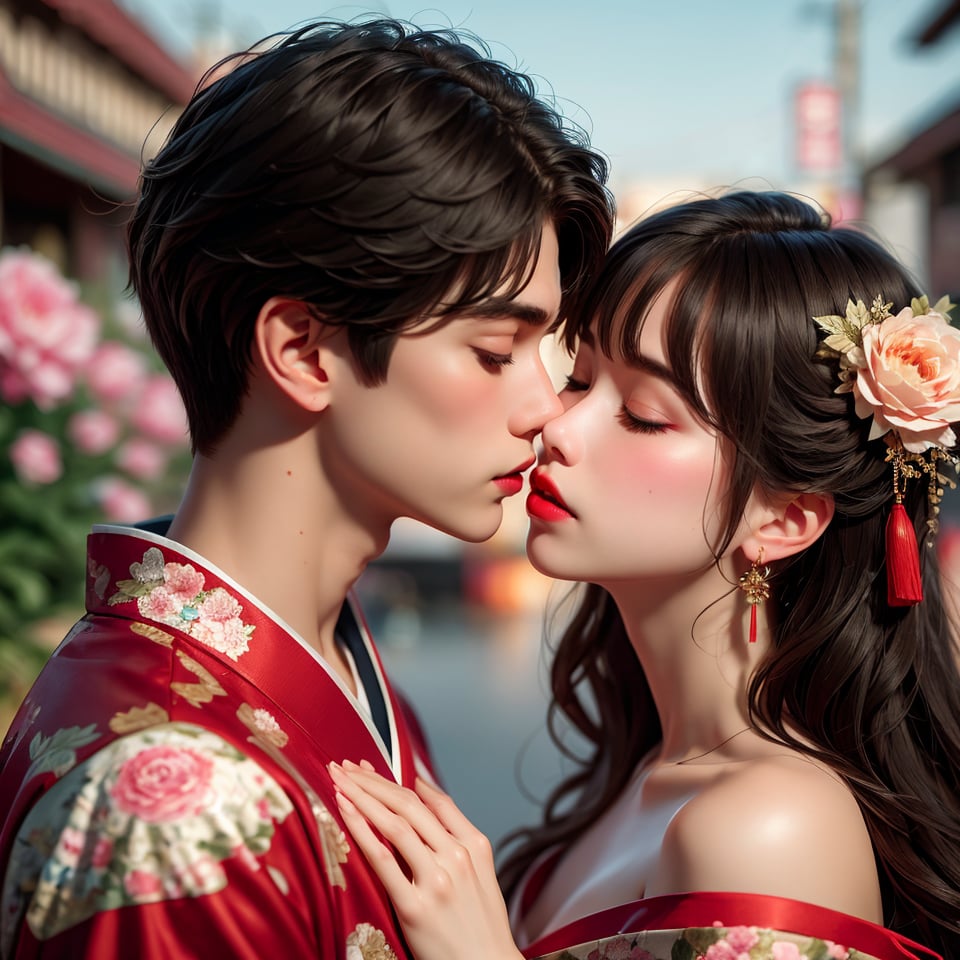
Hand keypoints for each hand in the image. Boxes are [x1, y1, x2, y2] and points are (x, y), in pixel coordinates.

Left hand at [329, 760, 522, 959]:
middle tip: (345, 765)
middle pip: (408, 805)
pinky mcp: (414, 908)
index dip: (397, 778)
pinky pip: (382, 859)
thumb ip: (454, 833)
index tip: (371, 767)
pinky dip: (361, 829)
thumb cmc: (479, 924)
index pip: (431, 799)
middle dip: (372, 780)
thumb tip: (422, 792)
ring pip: (394, 823)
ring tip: (338, 779)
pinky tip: (344, 810)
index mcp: (474, 845)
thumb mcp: (480, 872)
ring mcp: (436, 881)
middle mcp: (456, 856)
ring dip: (362, 795)